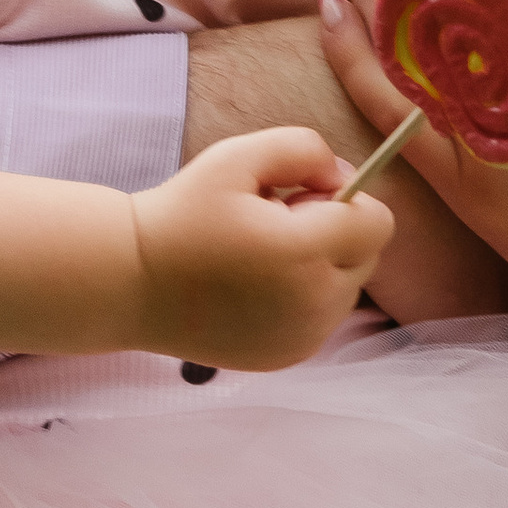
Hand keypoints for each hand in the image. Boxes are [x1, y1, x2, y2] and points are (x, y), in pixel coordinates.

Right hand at [184, 12, 507, 328]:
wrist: (130, 283)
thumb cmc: (181, 214)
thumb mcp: (236, 156)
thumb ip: (304, 149)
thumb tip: (343, 177)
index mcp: (304, 253)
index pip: (377, 223)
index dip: (345, 200)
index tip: (297, 197)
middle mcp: (313, 305)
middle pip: (365, 256)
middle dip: (333, 233)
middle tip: (273, 223)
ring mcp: (302, 339)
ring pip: (346, 289)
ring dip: (320, 267)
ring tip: (260, 256)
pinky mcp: (287, 358)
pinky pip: (322, 319)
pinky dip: (304, 300)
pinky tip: (255, 287)